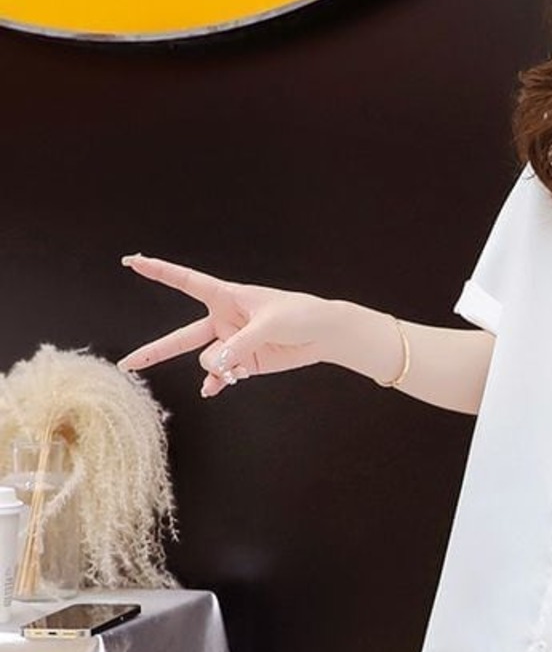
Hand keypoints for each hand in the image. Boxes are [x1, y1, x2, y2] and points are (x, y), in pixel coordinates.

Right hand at [117, 253, 336, 397]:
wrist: (324, 334)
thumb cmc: (300, 314)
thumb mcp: (270, 324)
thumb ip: (240, 344)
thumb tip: (213, 367)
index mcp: (226, 296)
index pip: (185, 281)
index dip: (158, 271)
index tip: (133, 261)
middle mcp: (223, 320)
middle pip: (180, 337)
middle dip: (154, 351)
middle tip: (126, 364)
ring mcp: (231, 344)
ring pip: (208, 362)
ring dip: (220, 369)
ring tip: (241, 369)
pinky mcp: (244, 362)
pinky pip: (220, 376)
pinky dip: (217, 383)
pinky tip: (212, 390)